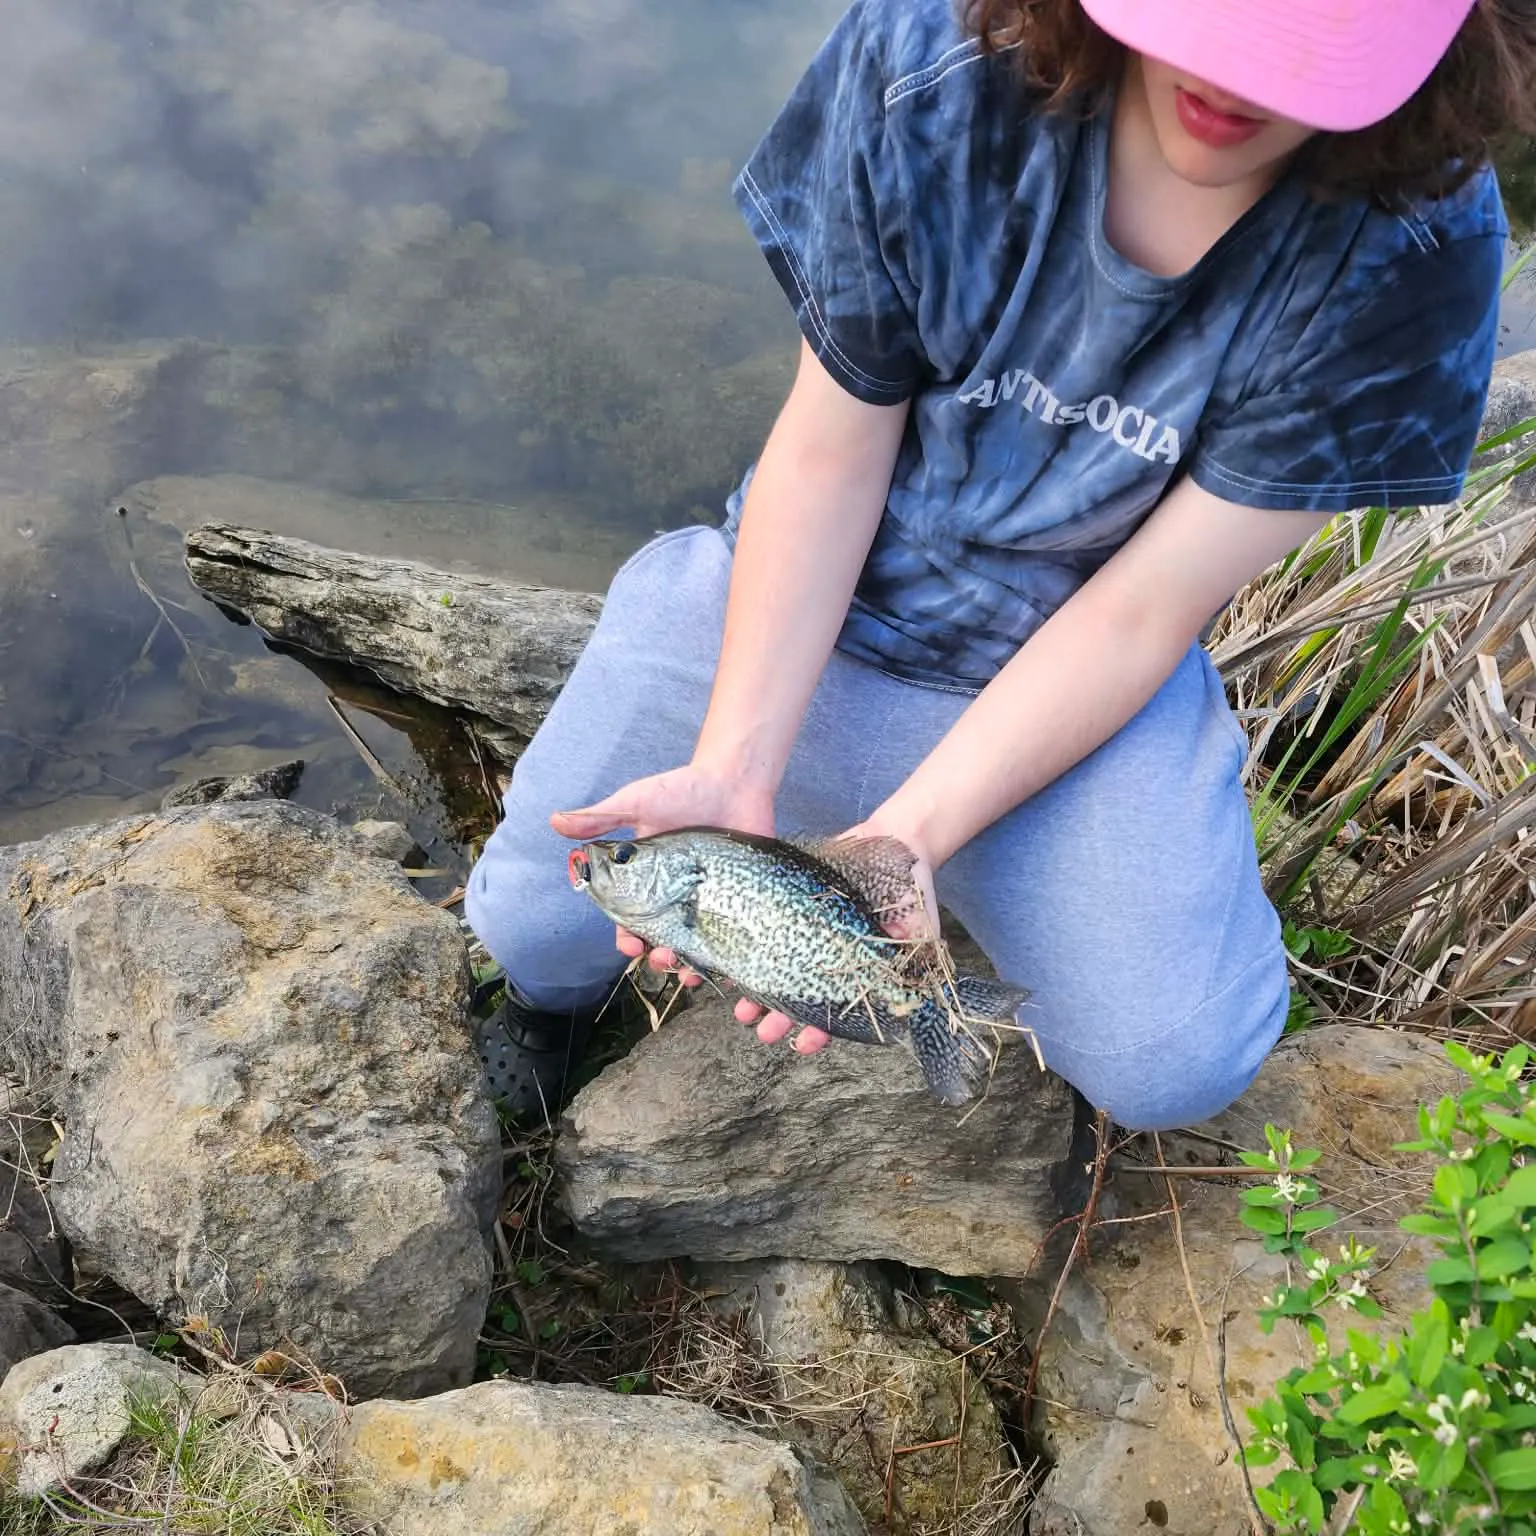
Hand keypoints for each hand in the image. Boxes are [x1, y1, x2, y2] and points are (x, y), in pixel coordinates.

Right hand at [551, 765, 773, 984]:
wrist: (735, 778)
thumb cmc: (683, 789)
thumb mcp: (638, 803)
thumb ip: (601, 818)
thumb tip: (555, 822)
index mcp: (649, 879)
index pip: (632, 918)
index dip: (627, 937)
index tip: (631, 946)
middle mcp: (677, 895)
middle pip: (663, 940)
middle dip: (658, 958)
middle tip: (664, 958)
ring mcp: (711, 900)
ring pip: (698, 946)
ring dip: (691, 967)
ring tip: (692, 972)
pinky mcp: (742, 899)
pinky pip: (737, 936)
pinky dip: (733, 960)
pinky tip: (732, 973)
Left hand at [738, 816, 939, 1054]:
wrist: (897, 839)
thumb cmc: (912, 887)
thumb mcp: (920, 922)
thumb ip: (914, 952)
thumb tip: (906, 985)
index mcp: (859, 969)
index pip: (838, 1011)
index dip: (822, 1030)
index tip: (805, 1043)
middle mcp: (829, 955)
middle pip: (800, 996)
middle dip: (780, 1018)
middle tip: (762, 1031)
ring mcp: (808, 932)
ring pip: (777, 969)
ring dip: (757, 993)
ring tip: (740, 1009)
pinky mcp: (792, 904)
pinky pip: (766, 930)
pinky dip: (747, 948)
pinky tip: (729, 961)